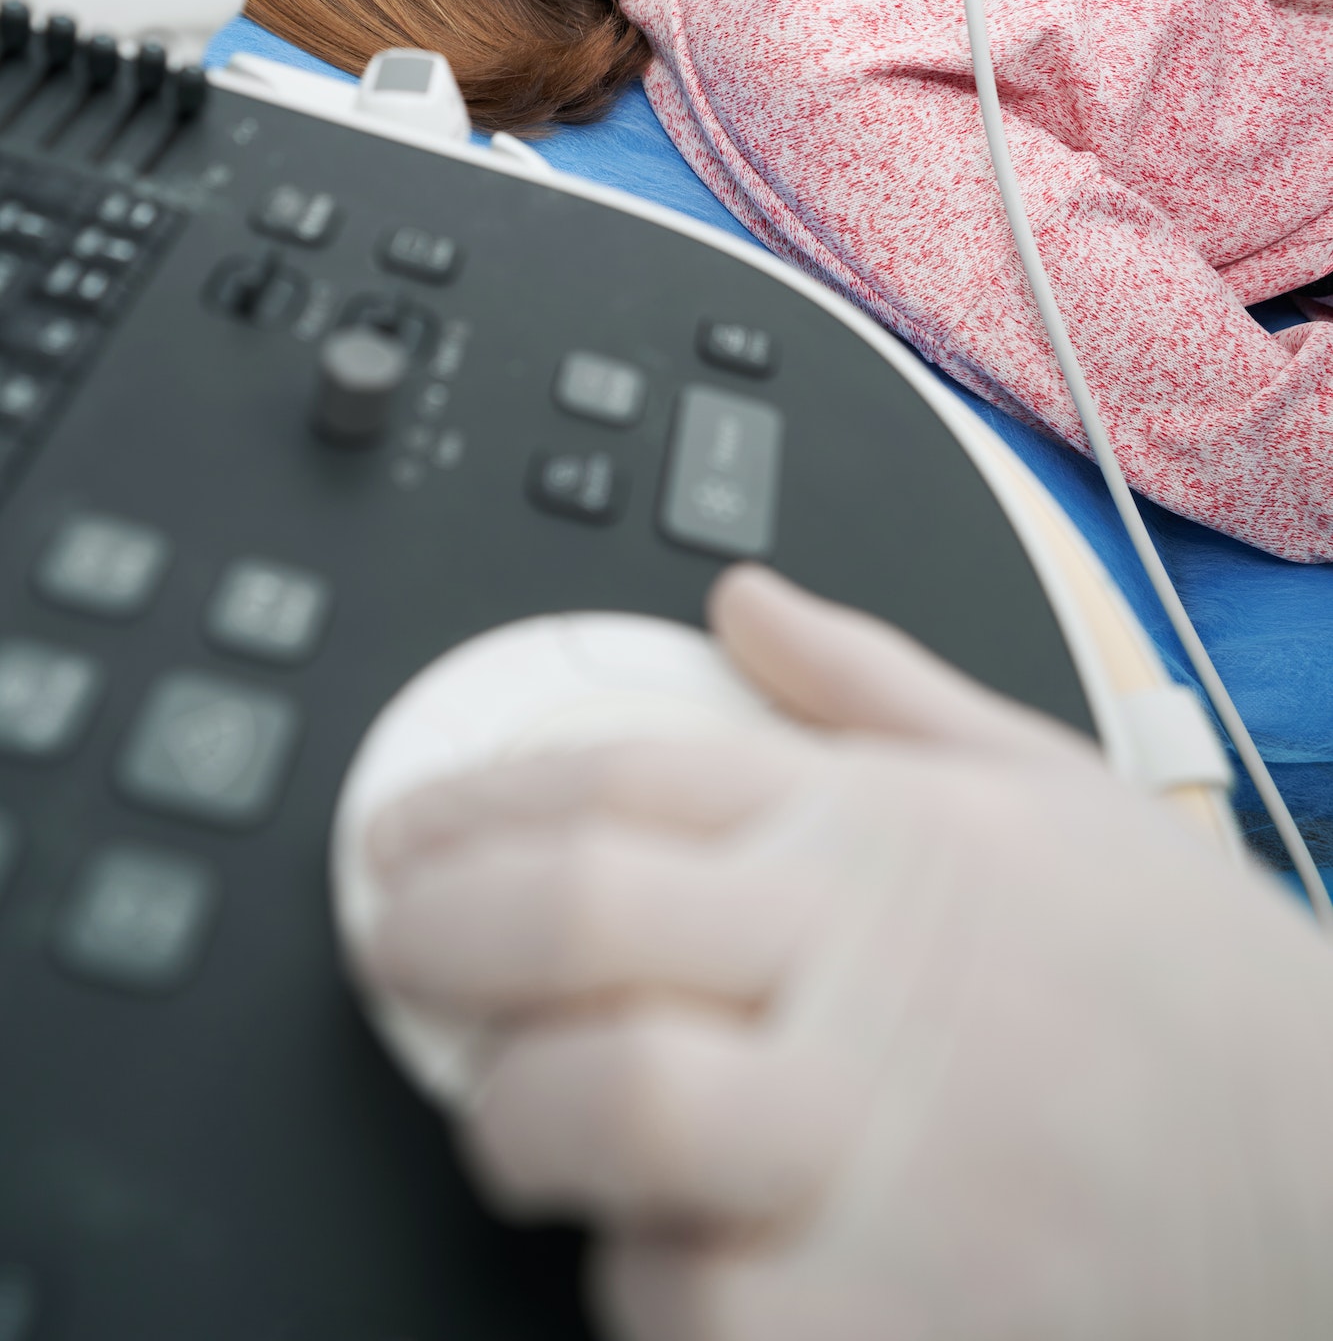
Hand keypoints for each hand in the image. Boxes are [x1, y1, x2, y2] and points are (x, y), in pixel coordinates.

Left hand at [353, 569, 1332, 1340]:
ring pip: (600, 1115)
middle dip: (436, 939)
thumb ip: (866, 682)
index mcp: (882, 829)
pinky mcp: (900, 1317)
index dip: (471, 800)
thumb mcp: (1038, 782)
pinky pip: (683, 1307)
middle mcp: (866, 965)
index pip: (622, 774)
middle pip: (572, 918)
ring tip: (516, 1113)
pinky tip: (663, 1250)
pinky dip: (640, 1284)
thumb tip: (742, 599)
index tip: (402, 840)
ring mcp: (882, 1145)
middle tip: (399, 956)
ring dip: (518, 1120)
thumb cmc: (1180, 983)